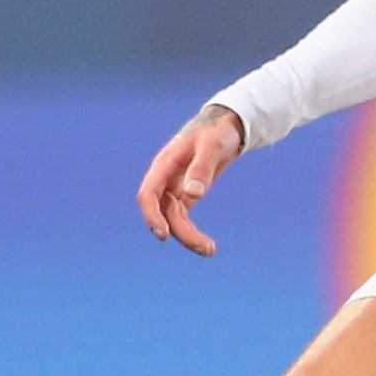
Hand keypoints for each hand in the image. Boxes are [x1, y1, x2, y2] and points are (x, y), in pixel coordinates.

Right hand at [137, 106, 245, 257]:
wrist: (227, 126)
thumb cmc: (218, 131)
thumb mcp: (213, 145)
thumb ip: (202, 168)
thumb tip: (192, 194)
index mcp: (165, 164)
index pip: (149, 194)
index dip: (152, 215)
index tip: (164, 234)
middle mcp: (165, 178)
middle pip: (163, 212)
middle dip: (180, 232)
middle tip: (205, 247)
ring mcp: (174, 188)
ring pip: (173, 219)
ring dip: (188, 236)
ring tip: (210, 250)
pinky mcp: (185, 195)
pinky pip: (182, 218)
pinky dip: (191, 232)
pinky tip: (207, 245)